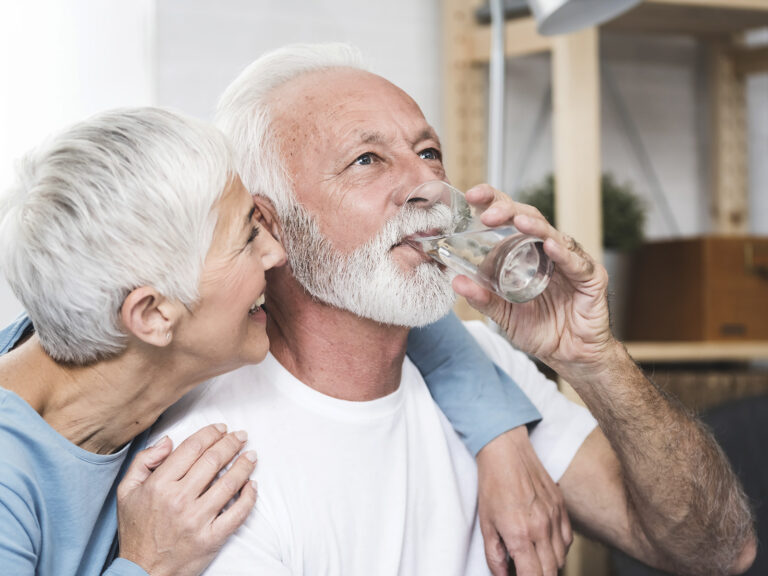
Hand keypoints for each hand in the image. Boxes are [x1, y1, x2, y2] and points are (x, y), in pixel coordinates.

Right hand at [116, 424, 257, 575]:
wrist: (142, 572)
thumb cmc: (137, 530)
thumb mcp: (126, 492)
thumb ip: (143, 461)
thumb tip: (167, 441)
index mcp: (159, 485)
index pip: (192, 448)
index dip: (210, 433)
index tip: (221, 428)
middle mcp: (179, 500)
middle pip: (213, 461)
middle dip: (231, 443)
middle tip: (240, 435)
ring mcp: (197, 520)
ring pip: (229, 484)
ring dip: (244, 465)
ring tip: (251, 454)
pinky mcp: (211, 538)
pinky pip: (237, 514)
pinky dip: (249, 497)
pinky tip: (252, 485)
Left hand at [453, 184, 615, 374]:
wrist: (571, 356)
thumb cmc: (542, 330)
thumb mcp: (504, 314)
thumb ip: (483, 298)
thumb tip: (456, 281)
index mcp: (528, 253)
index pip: (511, 218)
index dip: (494, 202)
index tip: (472, 195)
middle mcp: (549, 251)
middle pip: (530, 218)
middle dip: (508, 210)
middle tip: (487, 213)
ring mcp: (572, 262)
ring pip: (554, 235)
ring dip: (535, 226)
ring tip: (517, 221)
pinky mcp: (592, 278)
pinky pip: (577, 263)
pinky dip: (564, 254)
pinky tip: (550, 246)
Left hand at [476, 427, 571, 575]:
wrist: (506, 452)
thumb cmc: (493, 484)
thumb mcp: (485, 523)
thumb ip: (494, 555)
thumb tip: (501, 575)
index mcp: (520, 534)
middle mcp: (542, 528)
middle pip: (551, 572)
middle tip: (525, 570)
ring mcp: (555, 517)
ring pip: (562, 558)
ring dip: (550, 565)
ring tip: (534, 560)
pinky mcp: (562, 507)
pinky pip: (568, 540)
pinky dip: (560, 549)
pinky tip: (546, 545)